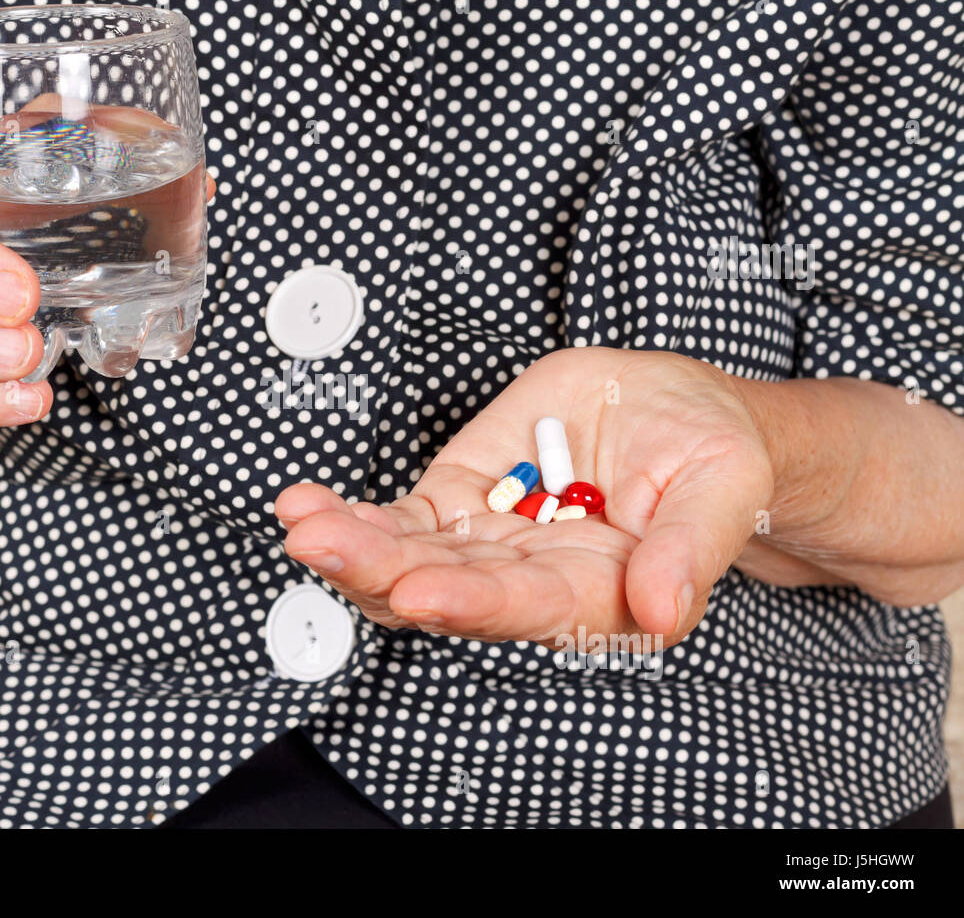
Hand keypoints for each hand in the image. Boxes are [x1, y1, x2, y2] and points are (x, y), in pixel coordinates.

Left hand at [275, 347, 774, 645]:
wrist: (676, 412)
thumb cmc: (709, 455)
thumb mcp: (723, 485)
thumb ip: (691, 548)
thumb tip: (664, 611)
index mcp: (600, 590)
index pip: (531, 607)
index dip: (474, 604)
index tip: (419, 594)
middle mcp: (533, 577)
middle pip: (448, 589)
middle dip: (380, 570)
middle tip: (322, 543)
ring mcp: (490, 540)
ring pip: (411, 558)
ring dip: (352, 544)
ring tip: (301, 520)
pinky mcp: (461, 499)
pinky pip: (402, 519)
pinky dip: (356, 515)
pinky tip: (311, 506)